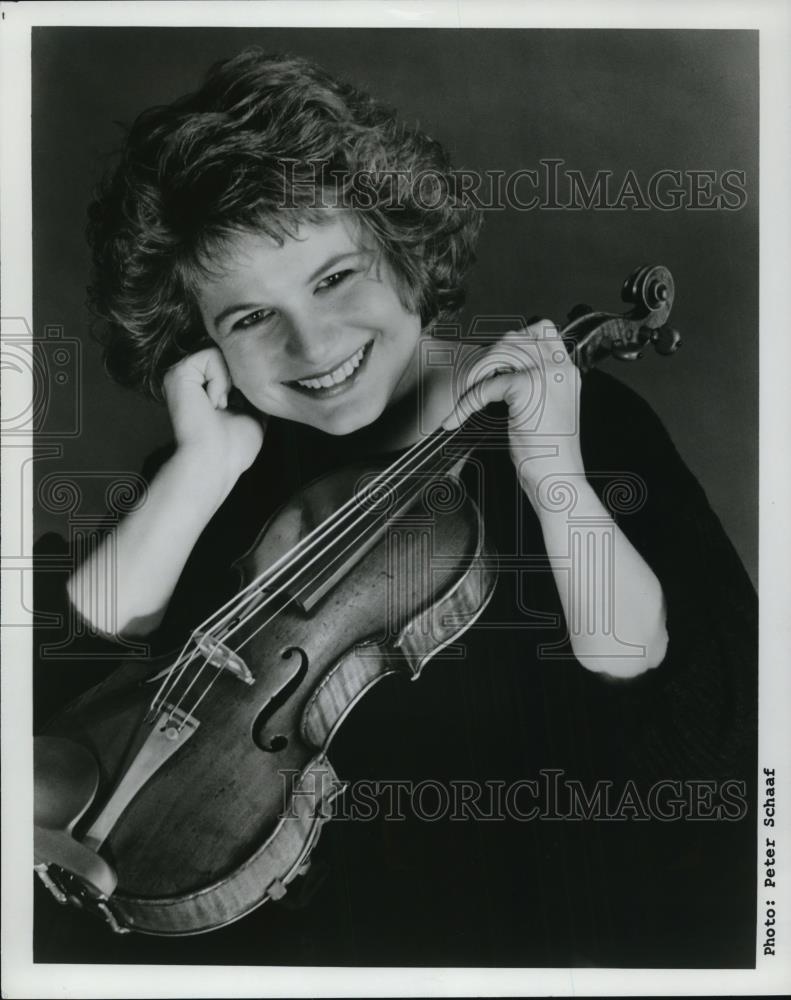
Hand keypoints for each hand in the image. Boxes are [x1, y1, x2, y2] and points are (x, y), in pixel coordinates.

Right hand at [162, 348, 265, 488]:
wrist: (215, 462)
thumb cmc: (233, 448)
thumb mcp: (253, 414)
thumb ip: (255, 393)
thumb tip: (269, 373)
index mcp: (204, 388)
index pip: (234, 365)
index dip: (247, 379)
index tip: (244, 404)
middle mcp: (192, 379)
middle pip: (229, 356)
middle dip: (241, 378)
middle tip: (235, 405)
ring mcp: (182, 374)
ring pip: (221, 353)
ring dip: (230, 381)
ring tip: (222, 406)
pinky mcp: (179, 373)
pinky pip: (211, 355)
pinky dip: (220, 379)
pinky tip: (214, 402)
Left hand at [442, 320, 582, 500]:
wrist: (558, 479)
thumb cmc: (550, 455)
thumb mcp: (547, 410)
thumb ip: (535, 385)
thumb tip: (502, 371)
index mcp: (568, 371)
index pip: (542, 330)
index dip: (512, 341)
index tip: (494, 365)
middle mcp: (561, 368)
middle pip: (515, 337)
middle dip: (488, 356)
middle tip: (476, 383)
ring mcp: (547, 374)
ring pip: (499, 352)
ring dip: (476, 373)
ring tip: (467, 397)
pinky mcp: (529, 387)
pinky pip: (485, 385)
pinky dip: (466, 402)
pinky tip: (458, 418)